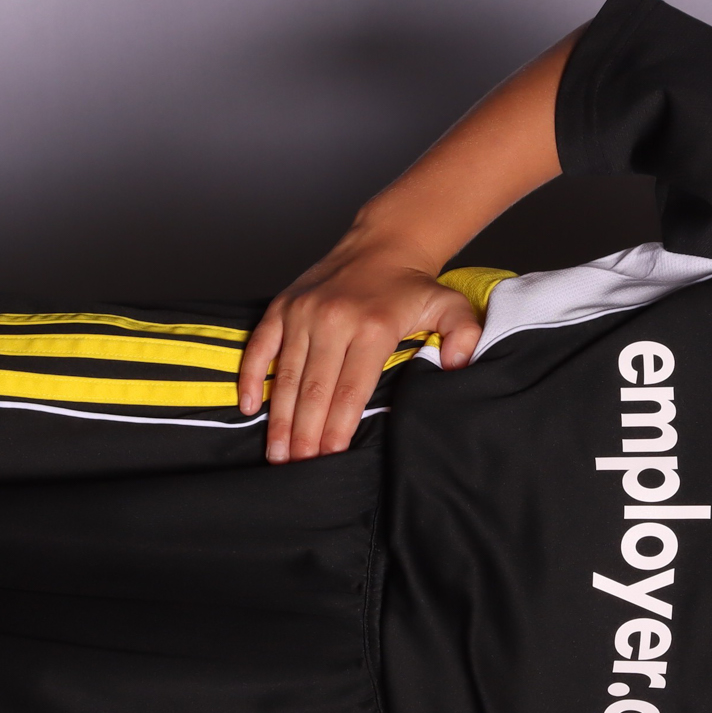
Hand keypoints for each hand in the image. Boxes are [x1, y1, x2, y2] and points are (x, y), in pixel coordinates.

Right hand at [237, 240, 484, 462]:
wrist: (381, 244)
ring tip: (277, 453)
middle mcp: (332, 320)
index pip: (350, 389)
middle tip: (298, 467)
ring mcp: (302, 312)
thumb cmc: (412, 287)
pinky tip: (249, 407)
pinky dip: (250, 377)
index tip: (330, 457)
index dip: (338, 427)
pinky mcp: (282, 306)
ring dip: (279, 418)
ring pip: (285, 376)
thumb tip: (456, 365)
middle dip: (305, 434)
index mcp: (371, 327)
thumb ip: (462, 335)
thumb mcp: (450, 306)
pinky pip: (259, 346)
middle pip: (314, 390)